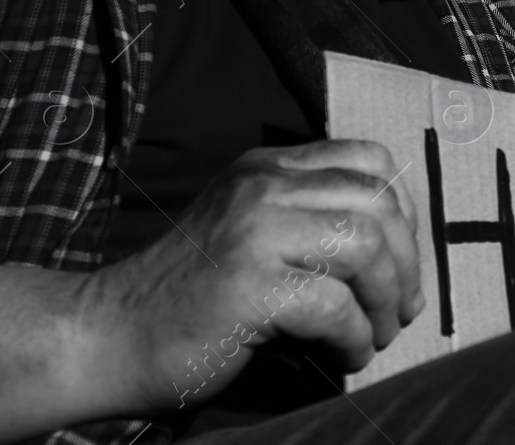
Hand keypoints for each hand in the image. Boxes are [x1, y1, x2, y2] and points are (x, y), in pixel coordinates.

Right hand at [84, 139, 423, 414]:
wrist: (107, 336)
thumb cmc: (191, 298)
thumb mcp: (250, 231)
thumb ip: (308, 219)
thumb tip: (399, 250)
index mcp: (267, 168)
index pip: (369, 159)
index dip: (404, 210)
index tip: (404, 258)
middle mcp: (262, 187)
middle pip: (377, 202)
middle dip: (407, 261)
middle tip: (402, 308)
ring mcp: (253, 231)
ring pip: (365, 247)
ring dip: (386, 300)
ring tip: (375, 334)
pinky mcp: (247, 285)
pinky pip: (335, 306)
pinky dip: (354, 336)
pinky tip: (347, 355)